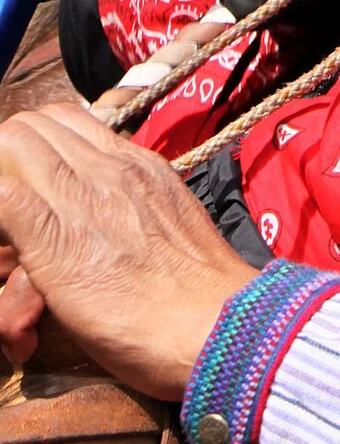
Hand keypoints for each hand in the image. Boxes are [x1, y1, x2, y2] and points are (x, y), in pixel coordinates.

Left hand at [0, 105, 255, 399]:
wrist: (215, 325)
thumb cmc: (198, 290)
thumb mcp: (170, 217)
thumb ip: (134, 199)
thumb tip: (108, 212)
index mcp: (134, 163)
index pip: (62, 119)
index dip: (37, 148)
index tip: (32, 186)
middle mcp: (106, 170)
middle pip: (29, 126)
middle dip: (9, 162)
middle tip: (15, 214)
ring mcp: (80, 200)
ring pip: (11, 144)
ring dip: (2, 183)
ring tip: (12, 237)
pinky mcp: (54, 242)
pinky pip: (4, 197)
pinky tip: (10, 249)